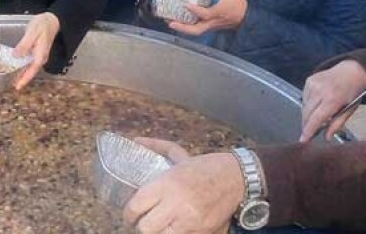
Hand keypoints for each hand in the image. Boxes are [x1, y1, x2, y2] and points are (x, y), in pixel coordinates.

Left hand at [11, 12, 59, 89]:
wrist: (52, 20)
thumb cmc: (43, 25)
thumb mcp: (32, 33)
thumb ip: (24, 45)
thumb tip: (16, 55)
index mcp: (40, 54)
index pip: (32, 70)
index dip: (24, 79)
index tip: (18, 87)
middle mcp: (40, 57)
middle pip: (30, 72)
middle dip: (22, 79)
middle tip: (12, 86)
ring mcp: (39, 55)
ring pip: (29, 68)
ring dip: (21, 74)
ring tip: (12, 79)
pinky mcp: (36, 52)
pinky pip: (28, 62)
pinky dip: (22, 66)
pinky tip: (15, 67)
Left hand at [124, 139, 241, 233]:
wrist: (237, 178)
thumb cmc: (205, 167)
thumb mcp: (180, 155)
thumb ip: (157, 147)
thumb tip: (136, 140)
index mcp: (167, 183)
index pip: (136, 206)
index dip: (128, 214)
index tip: (130, 214)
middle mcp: (176, 203)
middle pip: (145, 227)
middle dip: (141, 226)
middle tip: (142, 222)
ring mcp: (189, 219)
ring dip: (157, 232)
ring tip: (159, 226)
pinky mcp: (201, 231)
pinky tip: (174, 228)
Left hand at [168, 0, 245, 34]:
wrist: (247, 18)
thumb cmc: (239, 5)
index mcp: (217, 12)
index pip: (205, 13)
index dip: (195, 10)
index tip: (185, 5)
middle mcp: (212, 21)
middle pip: (196, 30)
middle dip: (183, 28)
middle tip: (170, 23)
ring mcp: (211, 26)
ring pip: (196, 32)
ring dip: (183, 29)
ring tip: (171, 23)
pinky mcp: (211, 27)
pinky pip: (198, 29)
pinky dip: (189, 27)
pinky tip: (181, 21)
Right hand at [299, 59, 365, 141]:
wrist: (351, 70)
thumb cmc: (353, 92)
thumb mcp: (350, 109)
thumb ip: (338, 123)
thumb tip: (327, 138)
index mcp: (333, 99)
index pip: (316, 118)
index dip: (309, 130)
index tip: (302, 141)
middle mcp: (320, 91)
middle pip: (307, 114)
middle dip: (307, 125)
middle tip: (310, 133)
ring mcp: (313, 84)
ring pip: (304, 107)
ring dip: (308, 115)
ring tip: (318, 116)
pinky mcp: (309, 80)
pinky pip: (304, 98)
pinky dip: (308, 105)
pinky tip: (317, 104)